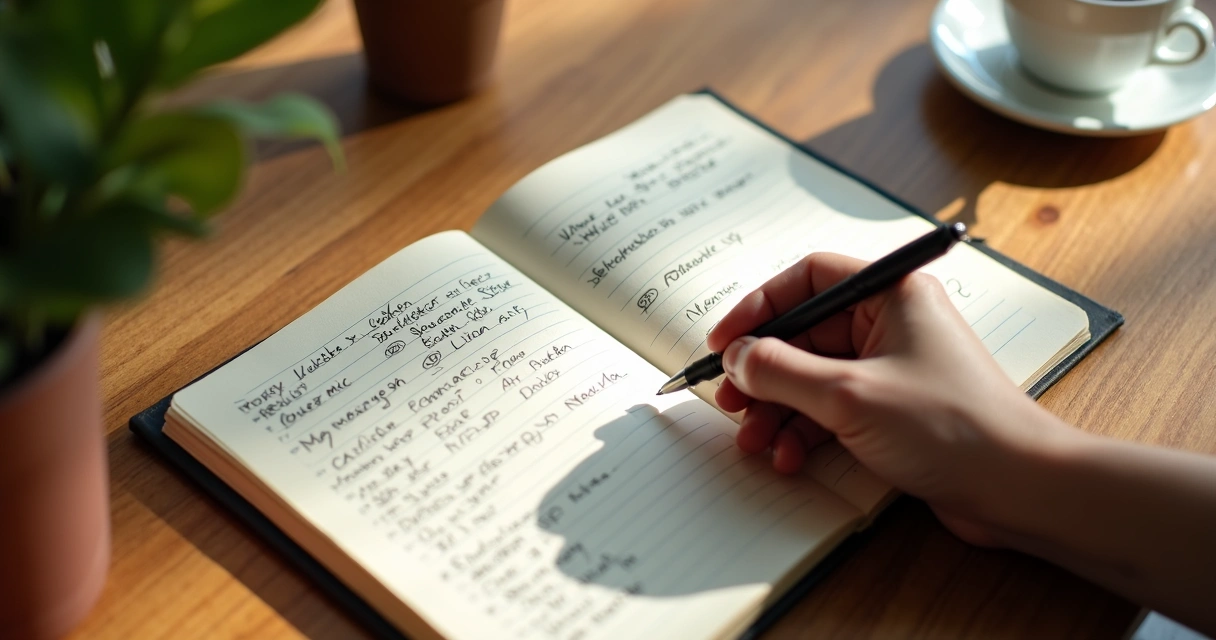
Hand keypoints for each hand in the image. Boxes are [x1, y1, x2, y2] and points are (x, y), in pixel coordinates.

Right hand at [707, 253, 1072, 543]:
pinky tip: (790, 458)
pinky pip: (833, 409)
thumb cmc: (953, 427)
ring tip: (754, 441)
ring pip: (813, 377)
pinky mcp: (894, 409)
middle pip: (804, 334)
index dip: (758, 307)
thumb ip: (781, 372)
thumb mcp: (849, 395)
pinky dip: (805, 431)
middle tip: (730, 402)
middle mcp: (891, 323)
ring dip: (778, 409)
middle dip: (763, 373)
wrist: (1019, 488)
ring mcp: (893, 367)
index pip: (807, 279)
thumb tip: (737, 358)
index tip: (723, 343)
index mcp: (891, 294)